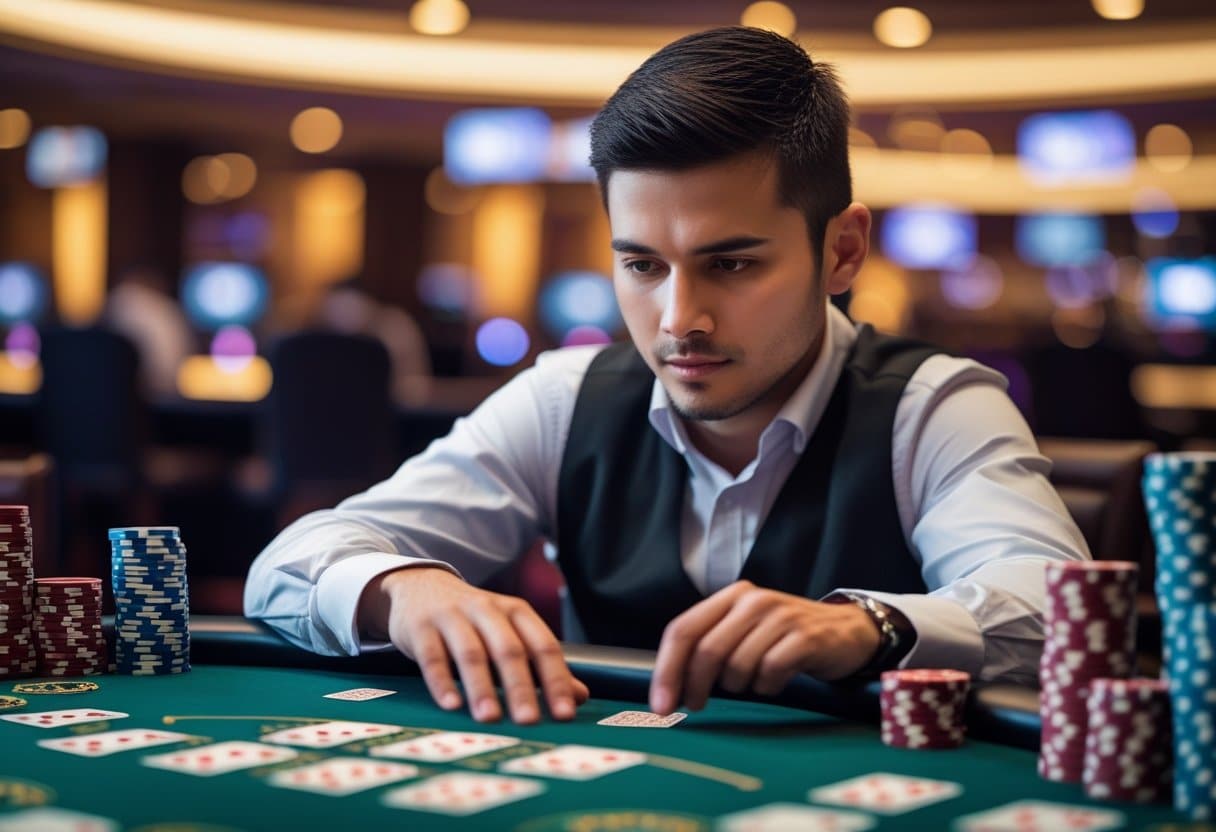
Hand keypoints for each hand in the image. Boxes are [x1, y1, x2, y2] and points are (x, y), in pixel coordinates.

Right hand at [359, 567, 589, 723]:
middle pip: (508, 649)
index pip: (543, 645)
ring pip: (471, 652)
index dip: (556, 679)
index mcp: (516, 612)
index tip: (565, 714)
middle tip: (529, 721)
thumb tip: (580, 697)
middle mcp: (487, 610)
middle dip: (520, 687)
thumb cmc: (473, 620)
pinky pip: (432, 656)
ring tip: (490, 719)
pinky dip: (441, 681)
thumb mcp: (509, 634)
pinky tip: (451, 705)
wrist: (420, 585)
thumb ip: (541, 666)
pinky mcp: (421, 627)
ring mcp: (452, 616)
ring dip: (481, 687)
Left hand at [649, 580, 879, 714]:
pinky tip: (775, 681)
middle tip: (696, 706)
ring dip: (739, 685)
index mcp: (730, 597)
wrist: (845, 630)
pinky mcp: (805, 637)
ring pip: (738, 665)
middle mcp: (752, 601)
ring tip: (752, 681)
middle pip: (706, 650)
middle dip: (694, 686)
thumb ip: (710, 648)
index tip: (660, 704)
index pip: (683, 630)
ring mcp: (780, 617)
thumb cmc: (783, 638)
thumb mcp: (744, 632)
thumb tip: (671, 690)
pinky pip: (770, 672)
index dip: (666, 669)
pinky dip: (767, 686)